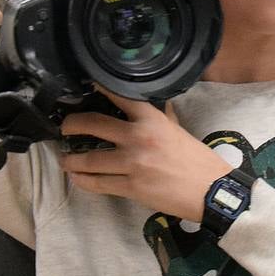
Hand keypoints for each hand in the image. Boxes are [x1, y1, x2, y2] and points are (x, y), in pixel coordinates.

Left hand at [57, 89, 233, 221]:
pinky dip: (83, 181)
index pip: (120, 97)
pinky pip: (98, 183)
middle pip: (93, 124)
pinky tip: (76, 177)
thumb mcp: (179, 130)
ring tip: (65, 158)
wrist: (209, 191)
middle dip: (72, 124)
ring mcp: (133, 164)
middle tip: (65, 127)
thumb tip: (154, 104)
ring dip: (72, 159)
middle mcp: (139, 138)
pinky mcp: (131, 187)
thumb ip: (162, 117)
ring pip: (89, 159)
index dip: (99, 88)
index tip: (86, 84)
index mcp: (153, 120)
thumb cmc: (197, 160)